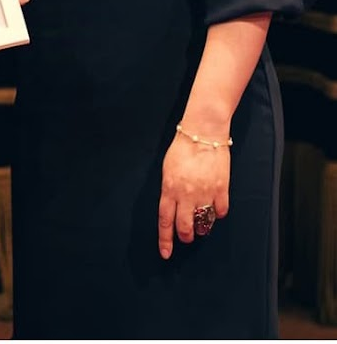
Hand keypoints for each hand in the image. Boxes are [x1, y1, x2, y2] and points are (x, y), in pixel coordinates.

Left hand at [157, 131, 230, 258]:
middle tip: (186, 236)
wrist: (203, 133)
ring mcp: (205, 193)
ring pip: (204, 223)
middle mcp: (186, 194)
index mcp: (169, 188)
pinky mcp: (222, 190)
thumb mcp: (167, 169)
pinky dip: (217, 213)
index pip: (165, 220)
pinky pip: (220, 211)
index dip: (165, 239)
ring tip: (200, 222)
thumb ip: (169, 190)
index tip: (165, 253)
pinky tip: (214, 207)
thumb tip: (172, 207)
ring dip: (201, 227)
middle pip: (185, 227)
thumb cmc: (182, 148)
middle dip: (185, 236)